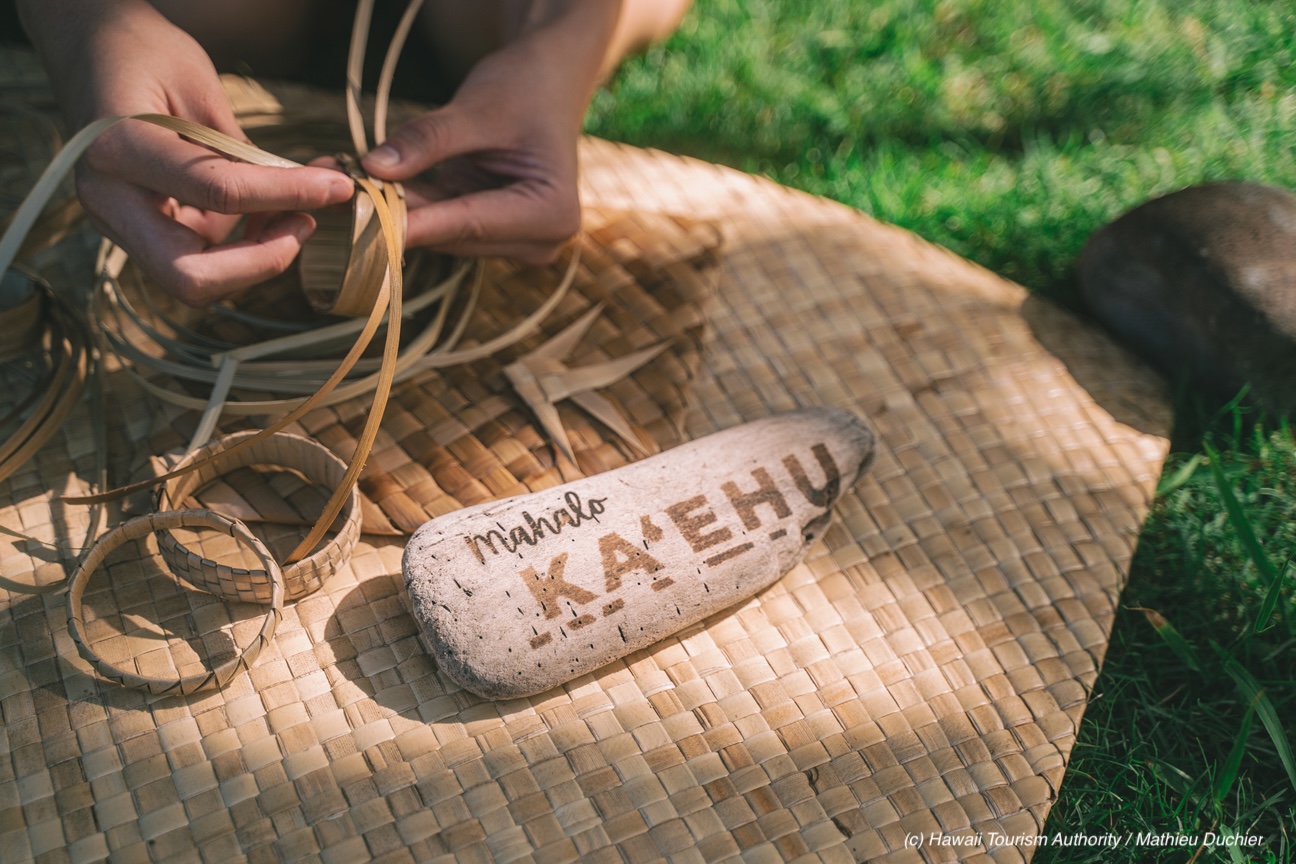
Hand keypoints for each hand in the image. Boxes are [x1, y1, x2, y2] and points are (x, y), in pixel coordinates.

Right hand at [20, 1, 354, 304]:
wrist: (89, 51)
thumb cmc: (145, 55)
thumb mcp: (200, 88)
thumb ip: (247, 151)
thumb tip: (320, 190)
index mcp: (119, 148)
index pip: (218, 190)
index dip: (287, 193)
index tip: (337, 186)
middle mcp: (108, 199)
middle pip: (190, 276)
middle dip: (261, 262)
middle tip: (305, 223)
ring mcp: (117, 223)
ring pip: (194, 280)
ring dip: (256, 258)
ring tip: (296, 211)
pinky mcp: (136, 233)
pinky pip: (197, 261)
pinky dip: (243, 249)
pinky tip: (270, 212)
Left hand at [360, 4, 617, 264]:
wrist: (547, 81)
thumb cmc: (525, 88)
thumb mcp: (477, 108)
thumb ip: (428, 140)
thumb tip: (373, 168)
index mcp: (550, 214)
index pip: (468, 224)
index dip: (410, 220)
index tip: (357, 217)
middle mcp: (538, 240)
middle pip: (452, 235)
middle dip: (395, 211)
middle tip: (334, 187)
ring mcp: (515, 240)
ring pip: (440, 232)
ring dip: (394, 207)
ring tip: (343, 178)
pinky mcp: (492, 232)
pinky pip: (441, 221)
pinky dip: (407, 201)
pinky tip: (367, 183)